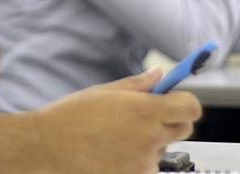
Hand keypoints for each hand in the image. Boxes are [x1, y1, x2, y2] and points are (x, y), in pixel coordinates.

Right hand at [33, 69, 201, 173]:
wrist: (48, 148)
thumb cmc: (71, 116)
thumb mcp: (105, 92)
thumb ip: (138, 85)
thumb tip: (159, 75)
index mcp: (144, 110)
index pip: (191, 107)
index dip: (184, 101)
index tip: (174, 99)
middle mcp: (149, 138)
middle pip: (184, 128)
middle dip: (172, 120)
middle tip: (147, 115)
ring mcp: (143, 162)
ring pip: (163, 148)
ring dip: (151, 141)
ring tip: (117, 136)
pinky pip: (147, 165)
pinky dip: (137, 159)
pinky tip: (113, 152)